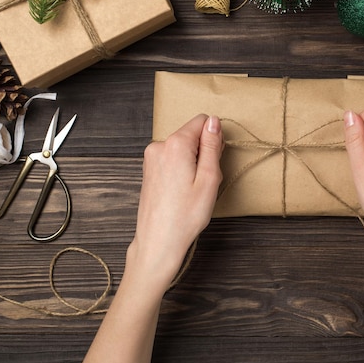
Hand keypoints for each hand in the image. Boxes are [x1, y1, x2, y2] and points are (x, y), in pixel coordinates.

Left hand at [129, 114, 223, 289]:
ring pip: (183, 147)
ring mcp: (151, 158)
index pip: (202, 121)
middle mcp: (159, 146)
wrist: (159, 241)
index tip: (214, 162)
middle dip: (203, 151)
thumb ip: (212, 145)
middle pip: (191, 134)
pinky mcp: (149, 169)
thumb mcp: (209, 178)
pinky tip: (182, 190)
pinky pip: (172, 158)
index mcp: (175, 144)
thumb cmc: (186, 215)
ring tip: (193, 188)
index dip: (214, 139)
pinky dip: (182, 169)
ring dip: (193, 162)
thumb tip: (214, 122)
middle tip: (204, 180)